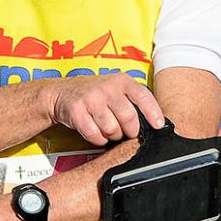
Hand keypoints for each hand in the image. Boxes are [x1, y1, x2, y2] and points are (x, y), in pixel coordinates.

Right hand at [44, 73, 163, 145]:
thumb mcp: (115, 89)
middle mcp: (107, 87)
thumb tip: (154, 122)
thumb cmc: (95, 94)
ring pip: (112, 129)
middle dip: (129, 131)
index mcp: (121, 80)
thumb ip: (132, 100)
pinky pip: (95, 135)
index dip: (153, 113)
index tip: (158, 125)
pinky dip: (98, 139)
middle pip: (128, 118)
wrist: (61, 92)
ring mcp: (91, 98)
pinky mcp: (76, 111)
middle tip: (125, 132)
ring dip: (112, 135)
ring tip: (108, 129)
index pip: (143, 96)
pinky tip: (96, 132)